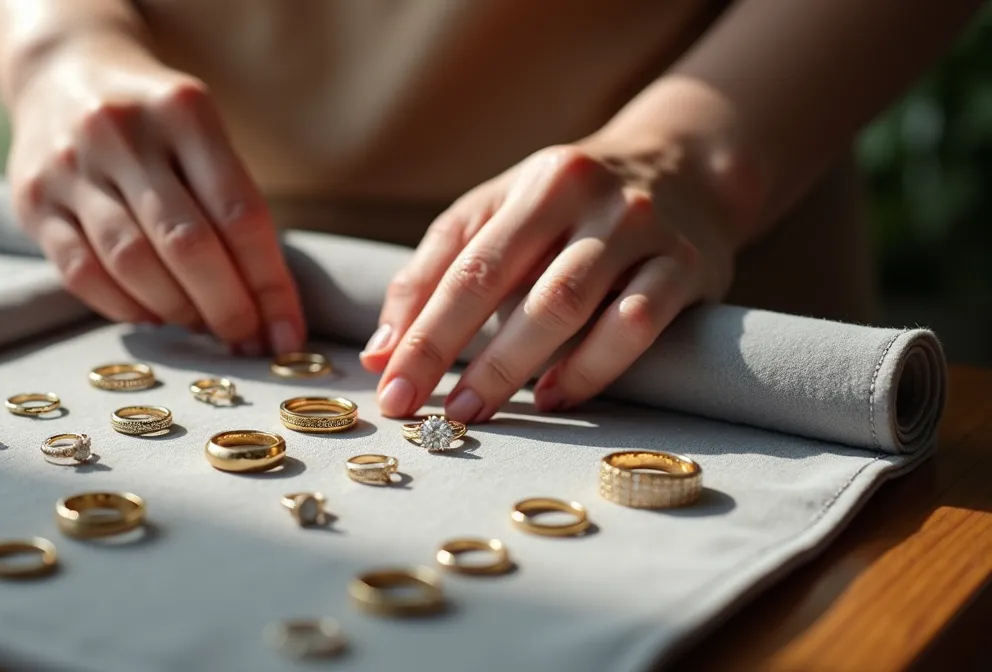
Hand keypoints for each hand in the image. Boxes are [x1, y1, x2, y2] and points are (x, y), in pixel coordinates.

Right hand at [6, 40, 304, 354]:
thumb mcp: (202, 134)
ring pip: (132, 263)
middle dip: (226, 307)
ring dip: (177, 310)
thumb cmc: (156, 122)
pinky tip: (153, 315)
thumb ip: (231, 204)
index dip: (269, 284)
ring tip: (203, 326)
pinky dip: (126, 308)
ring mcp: (71, 166)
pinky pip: (82, 273)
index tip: (285, 333)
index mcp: (184, 111)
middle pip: (187, 244)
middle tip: (247, 341)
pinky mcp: (33, 200)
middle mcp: (123, 133)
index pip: (239, 213)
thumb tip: (265, 306)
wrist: (62, 73)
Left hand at [361, 141, 740, 419]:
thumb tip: (380, 355)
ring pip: (564, 303)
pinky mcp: (687, 265)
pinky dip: (589, 367)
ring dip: (512, 366)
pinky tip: (553, 396)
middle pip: (504, 282)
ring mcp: (640, 228)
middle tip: (425, 413)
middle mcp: (585, 196)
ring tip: (475, 411)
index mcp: (532, 183)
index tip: (390, 390)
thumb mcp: (502, 215)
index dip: (419, 332)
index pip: (459, 264)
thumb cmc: (572, 208)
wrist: (689, 168)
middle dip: (454, 354)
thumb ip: (438, 273)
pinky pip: (634, 325)